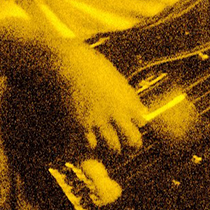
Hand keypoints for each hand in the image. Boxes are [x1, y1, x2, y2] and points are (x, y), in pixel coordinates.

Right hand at [42, 39, 148, 153]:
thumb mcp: (116, 77)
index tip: (132, 122)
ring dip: (113, 145)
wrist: (67, 63)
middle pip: (133, 140)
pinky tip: (90, 137)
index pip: (142, 121)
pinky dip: (92, 143)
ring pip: (113, 146)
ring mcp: (99, 120)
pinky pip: (91, 143)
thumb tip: (140, 109)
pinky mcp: (81, 124)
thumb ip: (129, 96)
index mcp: (127, 100)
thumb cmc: (91, 64)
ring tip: (109, 144)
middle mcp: (117, 113)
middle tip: (129, 143)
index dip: (137, 122)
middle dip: (133, 143)